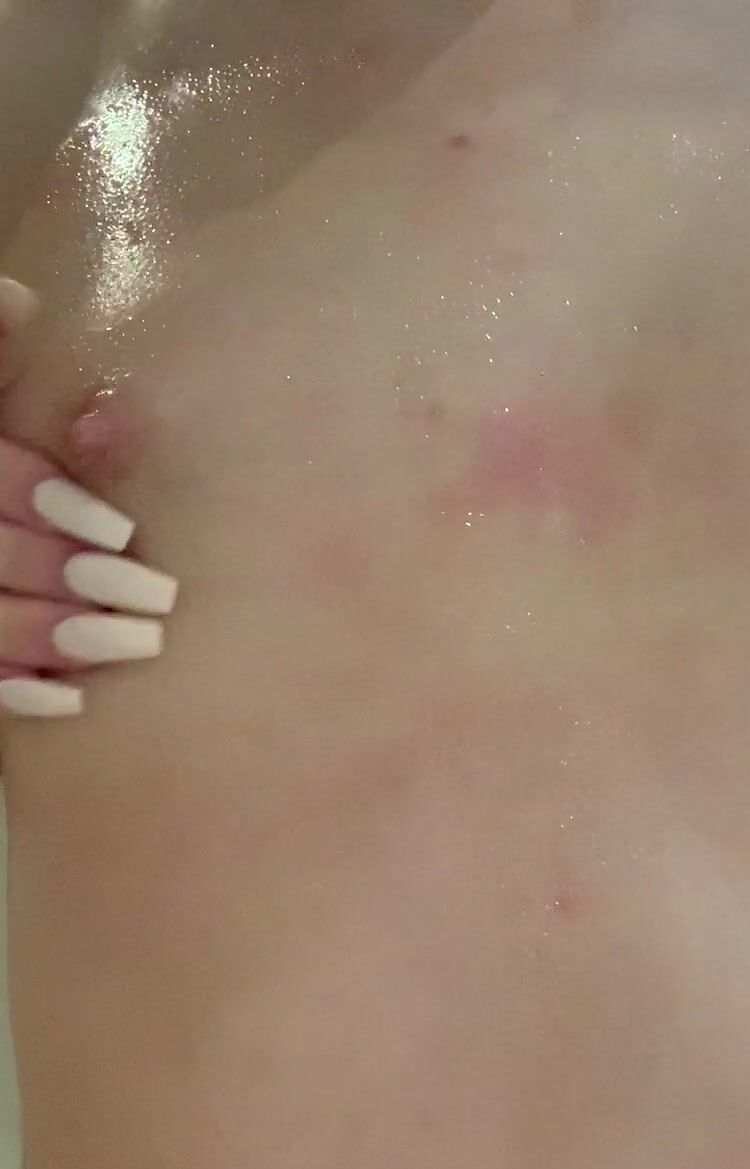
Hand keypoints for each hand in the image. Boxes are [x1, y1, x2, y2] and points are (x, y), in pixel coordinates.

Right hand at [0, 276, 176, 720]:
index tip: (116, 529)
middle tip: (151, 596)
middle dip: (69, 577)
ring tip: (129, 642)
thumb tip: (20, 303)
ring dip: (53, 636)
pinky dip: (19, 693)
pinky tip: (68, 700)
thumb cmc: (3, 437)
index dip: (44, 502)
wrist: (2, 506)